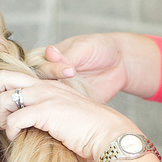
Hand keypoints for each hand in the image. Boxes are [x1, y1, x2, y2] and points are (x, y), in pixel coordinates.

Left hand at [0, 70, 137, 161]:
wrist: (108, 133)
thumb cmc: (88, 131)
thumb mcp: (64, 116)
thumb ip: (45, 113)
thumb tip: (25, 126)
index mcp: (48, 84)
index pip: (13, 76)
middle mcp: (44, 85)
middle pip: (2, 77)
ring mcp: (45, 96)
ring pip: (5, 99)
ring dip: (2, 118)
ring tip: (11, 131)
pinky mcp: (46, 111)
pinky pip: (15, 119)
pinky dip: (12, 131)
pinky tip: (19, 138)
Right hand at [41, 33, 161, 102]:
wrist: (120, 63)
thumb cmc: (100, 48)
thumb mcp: (84, 48)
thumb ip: (67, 55)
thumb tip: (49, 52)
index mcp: (50, 59)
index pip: (42, 67)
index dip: (53, 70)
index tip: (71, 71)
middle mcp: (52, 76)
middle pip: (41, 86)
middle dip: (50, 89)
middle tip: (69, 88)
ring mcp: (61, 90)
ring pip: (50, 101)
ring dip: (56, 104)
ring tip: (70, 104)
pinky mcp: (71, 102)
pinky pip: (64, 111)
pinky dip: (67, 114)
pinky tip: (74, 114)